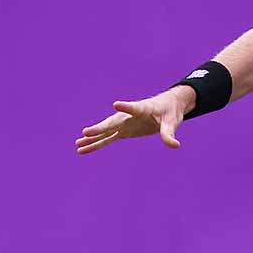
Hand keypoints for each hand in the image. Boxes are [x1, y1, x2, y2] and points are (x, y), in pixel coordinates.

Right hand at [75, 87, 197, 154]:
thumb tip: (174, 145)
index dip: (126, 106)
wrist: (166, 107)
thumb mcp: (172, 122)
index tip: (116, 104)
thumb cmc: (169, 112)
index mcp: (142, 109)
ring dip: (93, 138)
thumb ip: (169, 134)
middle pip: (113, 122)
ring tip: (78, 144)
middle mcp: (129, 116)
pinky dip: (96, 144)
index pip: (134, 108)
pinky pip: (107, 138)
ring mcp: (124, 123)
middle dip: (100, 127)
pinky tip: (83, 148)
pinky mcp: (123, 131)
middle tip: (87, 132)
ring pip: (106, 131)